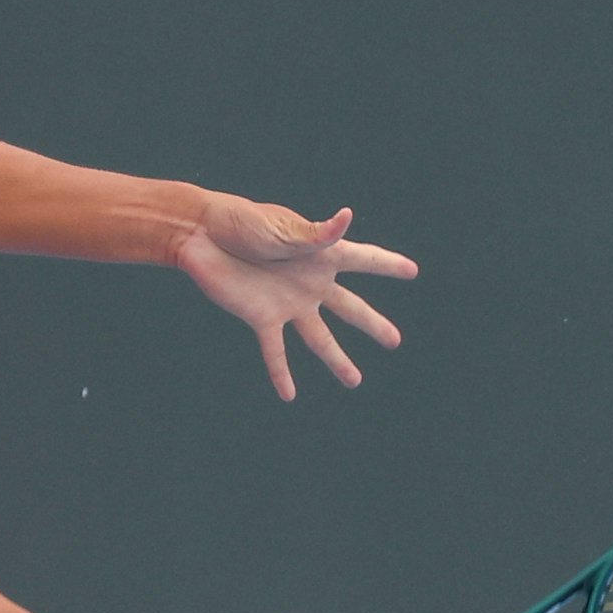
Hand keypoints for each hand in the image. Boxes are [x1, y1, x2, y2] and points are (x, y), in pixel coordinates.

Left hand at [176, 197, 417, 400]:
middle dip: (373, 325)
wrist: (200, 236)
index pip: (364, 259)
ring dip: (337, 360)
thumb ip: (315, 234)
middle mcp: (309, 282)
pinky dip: (281, 373)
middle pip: (350, 308)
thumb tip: (347, 217)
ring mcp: (287, 303)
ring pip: (319, 338)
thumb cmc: (241, 222)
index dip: (388, 265)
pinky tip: (289, 395)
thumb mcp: (281, 228)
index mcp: (320, 253)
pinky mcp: (261, 317)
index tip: (412, 271)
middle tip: (395, 341)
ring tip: (354, 381)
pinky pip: (275, 351)